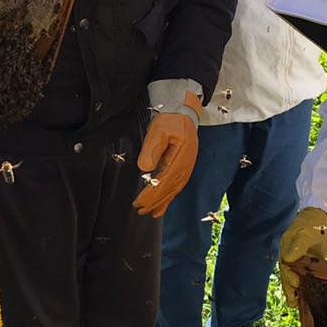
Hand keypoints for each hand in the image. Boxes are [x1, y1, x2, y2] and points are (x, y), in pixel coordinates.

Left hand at [134, 83, 201, 216]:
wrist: (183, 112)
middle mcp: (186, 166)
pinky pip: (177, 186)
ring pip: (174, 190)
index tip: (139, 201)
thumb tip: (145, 169)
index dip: (152, 194)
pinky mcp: (185, 168)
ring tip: (150, 213)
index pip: (164, 180)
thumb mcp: (158, 130)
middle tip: (140, 210)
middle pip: (169, 188)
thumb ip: (151, 149)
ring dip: (161, 202)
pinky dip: (169, 197)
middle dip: (154, 201)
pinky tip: (162, 205)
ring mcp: (187, 168)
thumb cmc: (171, 120)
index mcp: (181, 157)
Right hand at [278, 205, 326, 301]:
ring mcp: (299, 259)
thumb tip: (287, 259)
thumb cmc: (315, 223)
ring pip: (294, 276)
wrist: (326, 216)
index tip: (295, 284)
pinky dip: (305, 285)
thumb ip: (299, 245)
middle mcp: (290, 254)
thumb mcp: (307, 232)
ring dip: (295, 290)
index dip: (289, 276)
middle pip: (287, 274)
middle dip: (290, 288)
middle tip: (294, 301)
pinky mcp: (309, 262)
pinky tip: (307, 295)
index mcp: (287, 246)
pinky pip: (304, 275)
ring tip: (296, 304)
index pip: (285, 265)